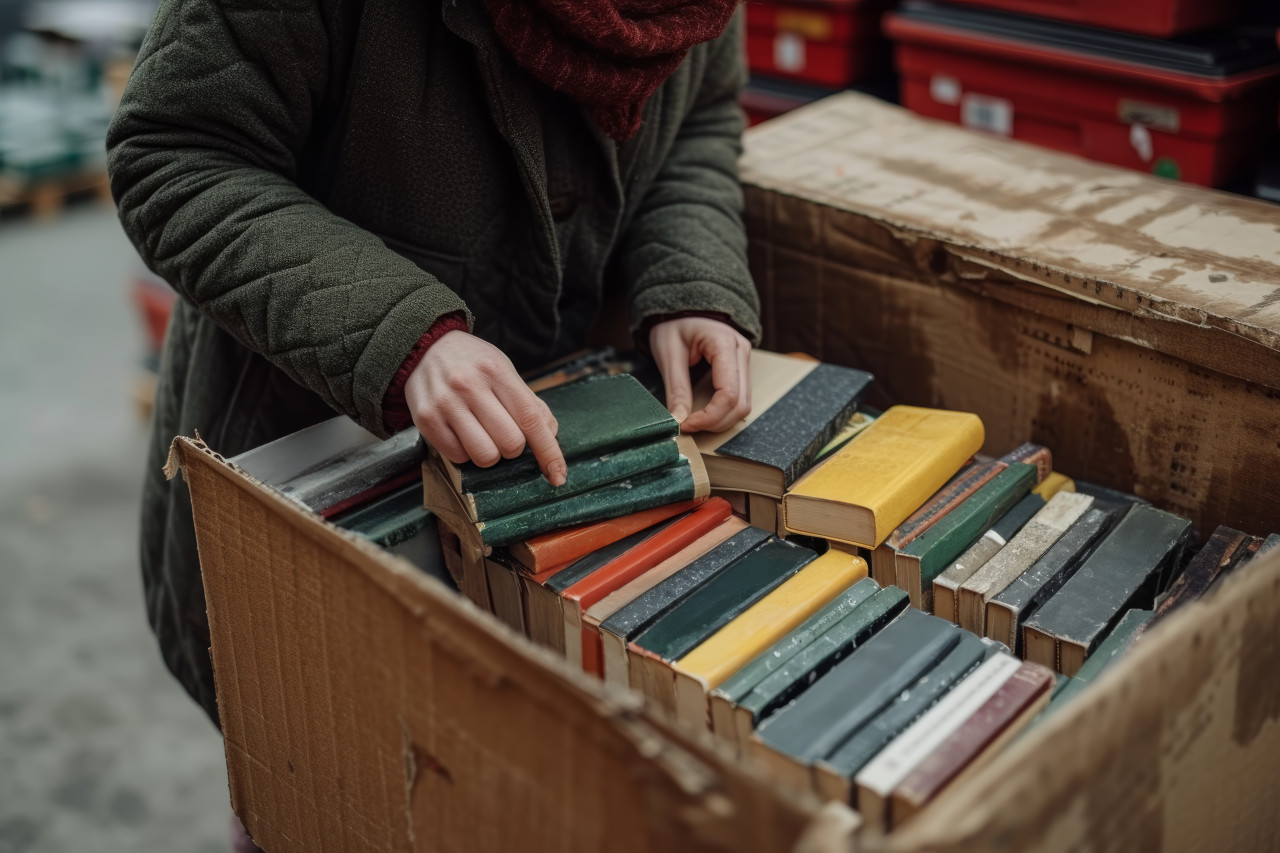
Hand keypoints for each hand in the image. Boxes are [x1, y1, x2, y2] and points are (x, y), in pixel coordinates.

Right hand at [404, 331, 566, 485]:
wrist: (423, 347)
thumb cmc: (471, 362)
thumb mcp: (504, 369)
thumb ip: (529, 403)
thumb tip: (550, 435)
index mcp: (496, 371)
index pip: (531, 419)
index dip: (548, 452)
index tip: (558, 475)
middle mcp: (470, 386)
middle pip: (510, 444)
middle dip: (513, 448)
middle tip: (502, 432)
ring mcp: (446, 403)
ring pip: (484, 456)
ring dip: (490, 455)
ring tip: (482, 435)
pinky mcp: (426, 419)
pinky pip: (458, 457)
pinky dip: (466, 453)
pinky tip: (461, 434)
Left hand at [649, 317, 751, 433]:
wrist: (683, 305)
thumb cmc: (674, 323)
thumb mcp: (668, 353)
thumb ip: (676, 389)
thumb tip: (677, 420)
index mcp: (724, 344)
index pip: (728, 394)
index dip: (708, 417)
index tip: (685, 424)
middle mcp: (741, 352)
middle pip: (741, 404)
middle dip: (715, 422)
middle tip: (687, 426)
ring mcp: (744, 360)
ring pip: (744, 405)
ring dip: (721, 420)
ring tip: (694, 420)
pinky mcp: (740, 368)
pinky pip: (739, 398)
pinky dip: (723, 412)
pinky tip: (704, 413)